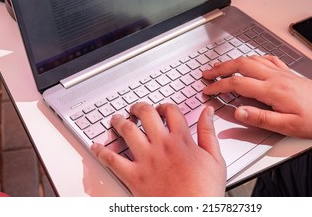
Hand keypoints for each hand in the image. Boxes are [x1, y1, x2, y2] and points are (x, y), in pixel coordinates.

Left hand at [91, 102, 225, 195]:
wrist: (191, 213)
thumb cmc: (204, 190)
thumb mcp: (215, 158)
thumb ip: (208, 132)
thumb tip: (208, 113)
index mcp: (181, 140)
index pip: (170, 111)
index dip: (165, 106)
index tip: (163, 109)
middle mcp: (161, 145)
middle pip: (146, 114)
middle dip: (139, 107)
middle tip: (135, 108)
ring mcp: (146, 159)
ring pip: (127, 131)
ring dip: (119, 121)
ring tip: (116, 119)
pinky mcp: (134, 176)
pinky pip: (112, 160)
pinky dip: (101, 151)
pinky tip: (96, 146)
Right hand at [203, 55, 311, 152]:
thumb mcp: (287, 126)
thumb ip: (260, 117)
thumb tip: (238, 111)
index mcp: (272, 90)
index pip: (237, 83)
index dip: (218, 86)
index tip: (207, 90)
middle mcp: (275, 77)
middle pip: (241, 66)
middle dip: (220, 68)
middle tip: (207, 73)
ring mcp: (282, 73)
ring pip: (252, 60)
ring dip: (234, 61)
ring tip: (222, 66)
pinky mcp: (288, 73)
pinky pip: (267, 59)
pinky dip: (254, 58)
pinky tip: (252, 61)